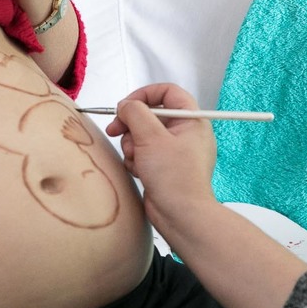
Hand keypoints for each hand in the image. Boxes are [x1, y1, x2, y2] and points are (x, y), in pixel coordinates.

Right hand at [105, 84, 217, 223]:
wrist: (181, 215)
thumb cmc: (174, 176)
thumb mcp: (151, 137)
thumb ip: (135, 113)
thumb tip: (125, 106)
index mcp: (192, 120)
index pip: (168, 92)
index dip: (145, 94)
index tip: (126, 106)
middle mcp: (185, 132)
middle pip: (151, 114)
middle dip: (131, 123)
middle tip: (115, 129)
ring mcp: (175, 150)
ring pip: (143, 134)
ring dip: (132, 144)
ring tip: (135, 159)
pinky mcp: (164, 166)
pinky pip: (143, 152)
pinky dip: (136, 159)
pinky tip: (138, 170)